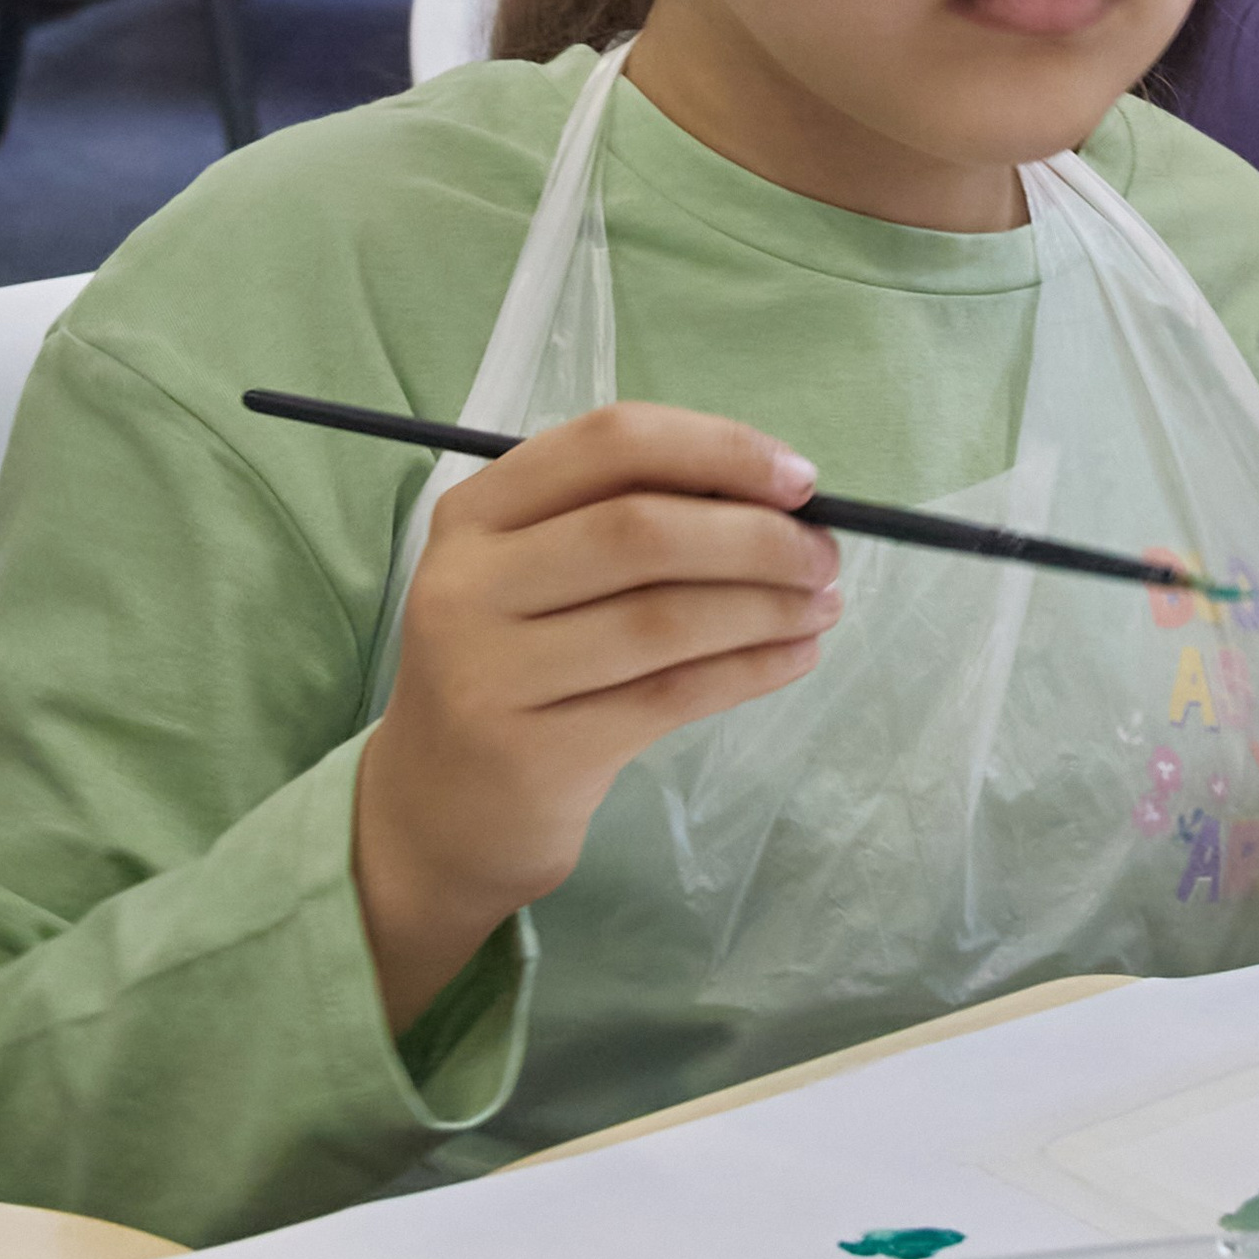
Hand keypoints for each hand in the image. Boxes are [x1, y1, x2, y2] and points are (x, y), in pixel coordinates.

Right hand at [352, 402, 841, 1029]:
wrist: (435, 812)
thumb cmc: (511, 667)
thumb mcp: (534, 575)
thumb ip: (623, 522)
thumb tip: (777, 496)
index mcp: (475, 512)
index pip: (609, 445)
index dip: (716, 449)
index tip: (798, 476)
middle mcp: (469, 582)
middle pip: (641, 530)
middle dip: (757, 536)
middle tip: (824, 554)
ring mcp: (492, 671)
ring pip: (663, 617)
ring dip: (766, 605)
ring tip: (824, 603)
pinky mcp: (535, 753)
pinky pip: (671, 694)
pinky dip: (750, 667)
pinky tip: (795, 655)